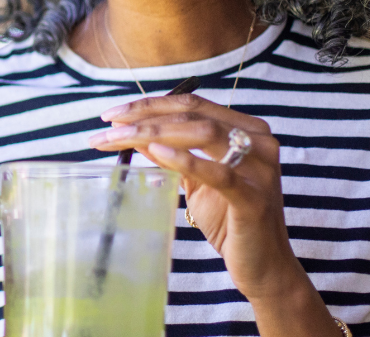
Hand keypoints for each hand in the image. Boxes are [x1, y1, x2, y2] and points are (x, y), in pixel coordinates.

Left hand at [88, 93, 307, 302]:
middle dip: (144, 117)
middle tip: (106, 127)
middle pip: (193, 114)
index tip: (112, 114)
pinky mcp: (255, 198)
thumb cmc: (229, 220)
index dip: (150, 105)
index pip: (192, 104)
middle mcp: (259, 142)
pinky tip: (155, 152)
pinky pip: (218, 173)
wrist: (263, 265)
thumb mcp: (195, 180)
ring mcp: (260, 168)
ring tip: (118, 138)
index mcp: (247, 129)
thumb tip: (133, 132)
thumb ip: (171, 153)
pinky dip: (185, 159)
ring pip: (202, 133)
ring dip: (153, 133)